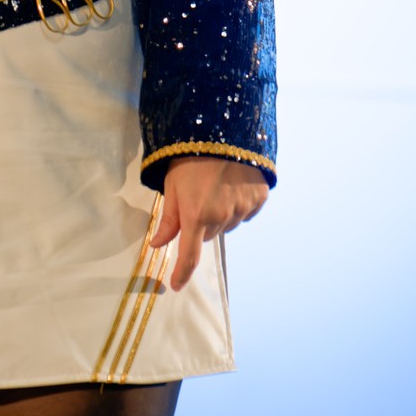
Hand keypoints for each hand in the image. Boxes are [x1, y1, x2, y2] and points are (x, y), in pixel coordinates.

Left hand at [150, 156, 268, 291]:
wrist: (225, 130)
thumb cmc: (191, 157)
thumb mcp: (172, 185)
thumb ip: (168, 219)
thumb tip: (157, 245)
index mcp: (196, 215)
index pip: (189, 256)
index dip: (181, 273)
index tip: (175, 285)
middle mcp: (221, 217)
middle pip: (208, 235)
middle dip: (201, 224)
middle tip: (197, 197)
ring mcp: (242, 209)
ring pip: (228, 225)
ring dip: (221, 215)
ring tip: (216, 187)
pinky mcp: (258, 198)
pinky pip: (246, 213)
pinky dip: (238, 205)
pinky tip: (233, 185)